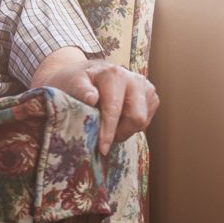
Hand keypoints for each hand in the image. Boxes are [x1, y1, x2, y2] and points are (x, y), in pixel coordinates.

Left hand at [32, 53, 158, 154]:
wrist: (88, 73)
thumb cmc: (77, 81)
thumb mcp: (72, 83)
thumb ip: (80, 91)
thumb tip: (92, 98)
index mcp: (115, 75)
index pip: (115, 109)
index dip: (108, 131)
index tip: (102, 148)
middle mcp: (135, 79)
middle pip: (137, 118)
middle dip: (120, 133)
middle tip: (104, 138)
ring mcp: (146, 88)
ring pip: (142, 122)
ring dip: (124, 130)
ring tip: (109, 126)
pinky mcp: (151, 98)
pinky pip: (146, 122)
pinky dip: (131, 127)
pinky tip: (118, 120)